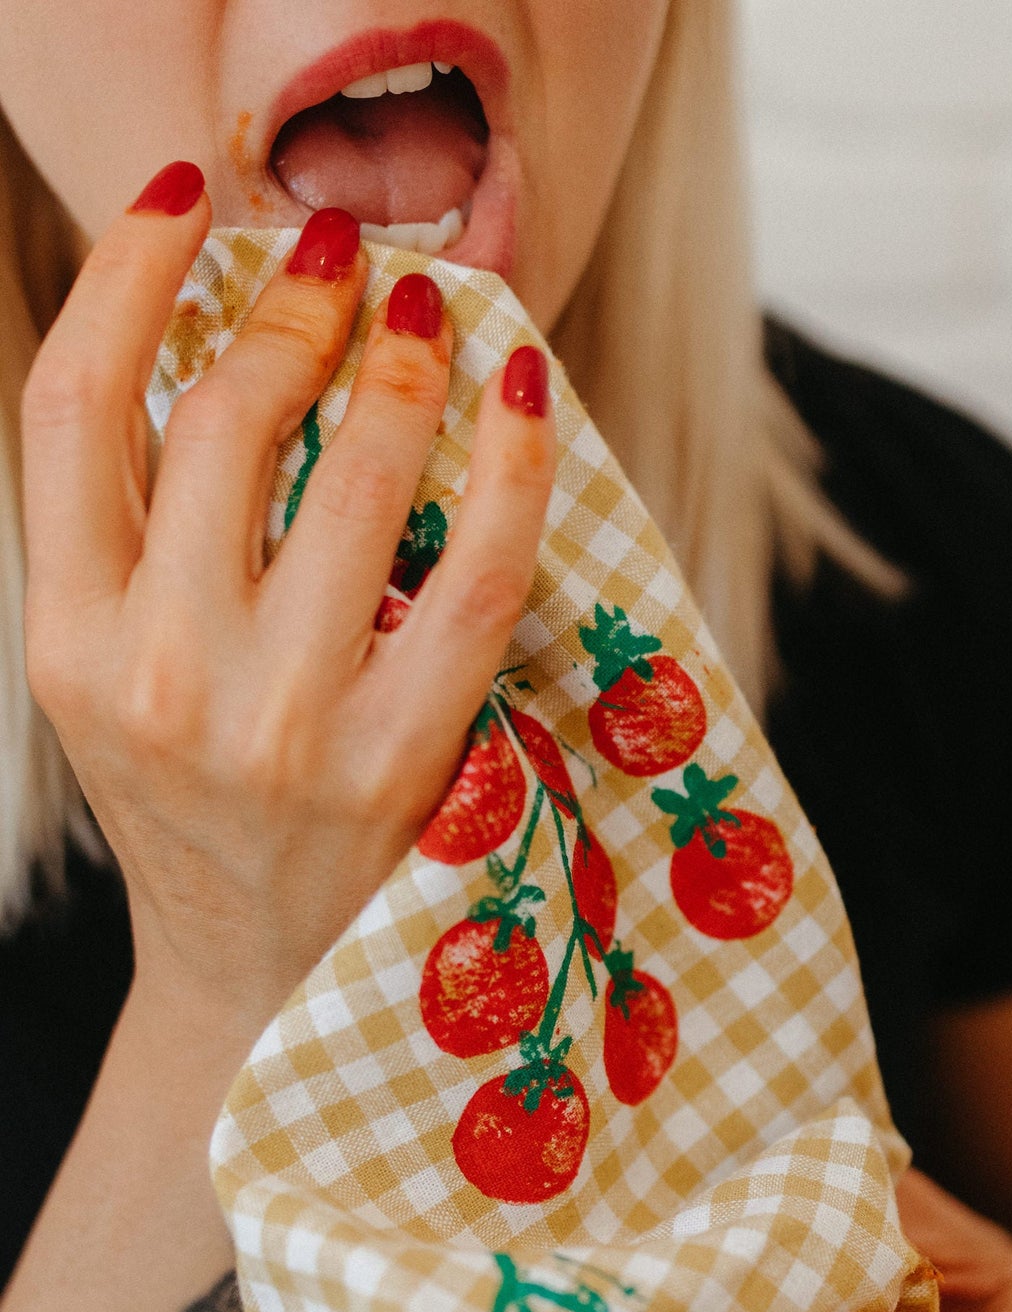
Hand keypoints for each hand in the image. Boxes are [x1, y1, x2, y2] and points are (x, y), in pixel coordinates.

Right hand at [22, 172, 555, 1047]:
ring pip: (354, 477)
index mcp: (68, 641)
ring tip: (426, 312)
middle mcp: (160, 675)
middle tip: (340, 262)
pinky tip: (521, 398)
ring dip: (402, 361)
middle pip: (224, 419)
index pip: (73, 405)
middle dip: (291, 307)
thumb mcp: (118, 683)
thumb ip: (140, 543)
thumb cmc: (202, 813)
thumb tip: (227, 351)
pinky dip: (508, 466)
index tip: (180, 200)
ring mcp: (281, 724)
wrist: (258, 990)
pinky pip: (472, 573)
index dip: (125, 273)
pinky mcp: (398, 762)